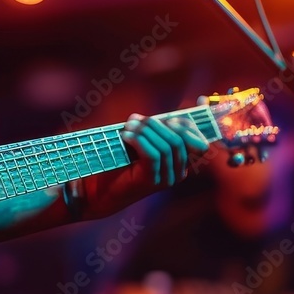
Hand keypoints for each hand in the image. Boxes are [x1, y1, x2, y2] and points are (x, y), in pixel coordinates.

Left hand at [78, 113, 209, 218]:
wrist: (96, 191)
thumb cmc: (119, 163)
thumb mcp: (143, 142)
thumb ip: (157, 129)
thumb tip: (186, 107)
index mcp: (180, 164)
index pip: (197, 141)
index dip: (191, 123)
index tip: (197, 101)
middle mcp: (178, 174)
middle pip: (179, 141)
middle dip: (157, 125)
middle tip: (136, 119)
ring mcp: (166, 179)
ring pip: (165, 147)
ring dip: (145, 131)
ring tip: (127, 126)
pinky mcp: (151, 182)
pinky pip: (153, 155)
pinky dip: (139, 141)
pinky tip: (125, 136)